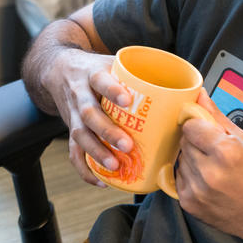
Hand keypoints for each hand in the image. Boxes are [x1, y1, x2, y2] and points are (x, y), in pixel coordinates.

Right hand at [43, 48, 136, 185]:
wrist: (59, 70)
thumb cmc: (96, 69)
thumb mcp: (113, 63)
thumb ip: (140, 73)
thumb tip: (184, 89)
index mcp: (92, 74)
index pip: (100, 80)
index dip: (112, 90)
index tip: (127, 101)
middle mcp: (79, 94)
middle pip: (88, 114)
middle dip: (107, 131)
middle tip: (127, 145)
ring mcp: (72, 113)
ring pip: (79, 134)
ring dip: (96, 151)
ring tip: (114, 165)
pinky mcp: (69, 129)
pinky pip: (73, 151)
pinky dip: (84, 168)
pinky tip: (101, 180)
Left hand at [174, 89, 242, 240]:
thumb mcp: (242, 141)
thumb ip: (216, 116)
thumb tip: (199, 94)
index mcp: (225, 152)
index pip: (190, 126)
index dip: (198, 127)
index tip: (206, 132)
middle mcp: (208, 172)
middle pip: (184, 143)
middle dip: (195, 143)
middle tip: (211, 151)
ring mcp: (196, 190)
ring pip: (180, 160)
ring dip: (191, 160)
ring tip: (211, 168)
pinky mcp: (188, 203)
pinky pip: (178, 178)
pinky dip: (188, 176)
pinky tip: (206, 181)